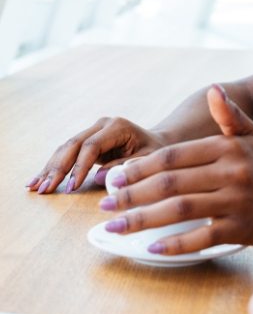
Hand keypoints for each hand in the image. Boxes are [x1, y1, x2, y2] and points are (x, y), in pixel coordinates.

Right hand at [27, 117, 163, 194]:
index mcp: (117, 126)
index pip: (91, 146)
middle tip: (45, 189)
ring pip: (65, 148)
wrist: (156, 141)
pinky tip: (38, 180)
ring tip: (35, 187)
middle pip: (73, 145)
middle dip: (58, 168)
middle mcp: (102, 124)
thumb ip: (125, 166)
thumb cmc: (155, 152)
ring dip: (50, 168)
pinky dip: (53, 167)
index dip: (79, 167)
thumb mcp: (148, 160)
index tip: (71, 187)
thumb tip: (97, 178)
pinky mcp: (87, 140)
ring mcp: (92, 130)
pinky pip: (67, 153)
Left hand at [99, 85, 252, 253]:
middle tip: (105, 203)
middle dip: (132, 194)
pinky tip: (151, 246)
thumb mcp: (251, 137)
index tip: (115, 177)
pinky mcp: (238, 229)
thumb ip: (229, 115)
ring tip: (114, 227)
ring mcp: (235, 202)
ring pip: (179, 210)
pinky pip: (200, 237)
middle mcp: (232, 172)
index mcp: (227, 148)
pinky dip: (174, 243)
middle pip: (170, 184)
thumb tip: (213, 91)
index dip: (139, 167)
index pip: (174, 156)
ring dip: (142, 220)